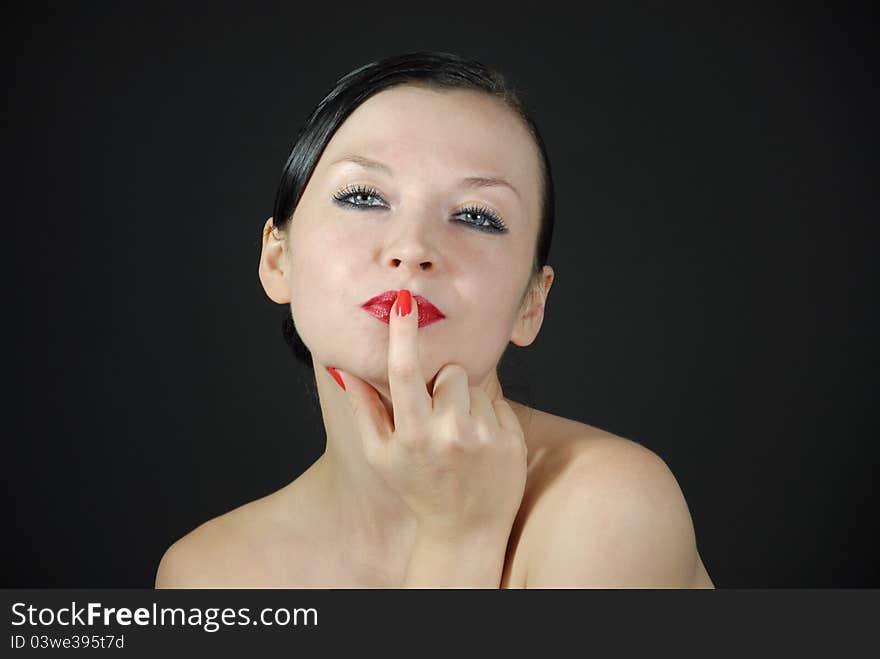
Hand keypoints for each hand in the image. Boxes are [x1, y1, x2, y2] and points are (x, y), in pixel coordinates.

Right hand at [331, 289, 527, 542]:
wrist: (465, 530)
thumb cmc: (417, 488)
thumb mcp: (381, 455)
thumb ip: (363, 409)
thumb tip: (344, 367)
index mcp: (412, 434)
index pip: (405, 371)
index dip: (402, 332)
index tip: (404, 300)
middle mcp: (449, 433)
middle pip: (450, 372)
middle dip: (445, 384)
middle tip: (439, 416)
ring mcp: (484, 437)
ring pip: (477, 386)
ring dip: (468, 402)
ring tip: (461, 436)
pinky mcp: (511, 440)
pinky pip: (499, 403)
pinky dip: (489, 416)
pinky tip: (481, 445)